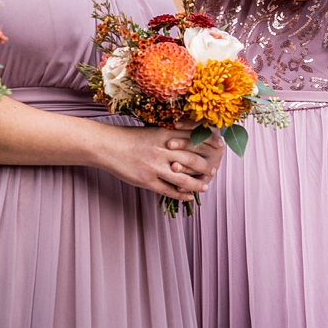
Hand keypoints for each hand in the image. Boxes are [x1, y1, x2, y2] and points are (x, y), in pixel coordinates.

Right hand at [102, 125, 221, 200]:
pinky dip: (181, 195)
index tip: (219, 147)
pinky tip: (188, 196)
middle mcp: (162, 150)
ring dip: (197, 184)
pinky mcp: (146, 180)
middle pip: (192, 159)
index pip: (193, 139)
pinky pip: (168, 190)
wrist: (107, 146)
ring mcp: (155, 167)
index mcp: (165, 135)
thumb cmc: (130, 137)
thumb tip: (190, 138)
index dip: (208, 144)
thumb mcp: (153, 130)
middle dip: (205, 166)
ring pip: (183, 178)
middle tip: (213, 170)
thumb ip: (171, 134)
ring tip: (205, 187)